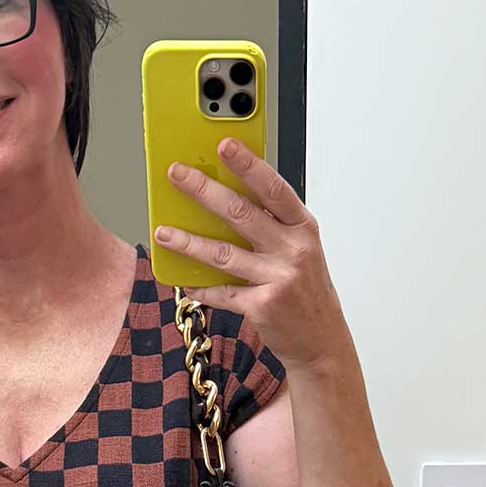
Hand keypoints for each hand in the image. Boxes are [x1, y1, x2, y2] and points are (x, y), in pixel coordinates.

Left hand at [153, 138, 351, 372]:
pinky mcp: (262, 306)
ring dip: (188, 242)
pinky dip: (201, 287)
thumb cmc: (306, 291)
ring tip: (163, 231)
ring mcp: (278, 278)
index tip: (225, 145)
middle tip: (177, 175)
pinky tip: (185, 281)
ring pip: (223, 253)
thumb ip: (271, 226)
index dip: (248, 165)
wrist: (321, 341)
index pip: (273, 188)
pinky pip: (222, 292)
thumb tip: (224, 201)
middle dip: (204, 191)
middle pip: (241, 213)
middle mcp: (293, 250)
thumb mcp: (300, 251)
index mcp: (302, 229)